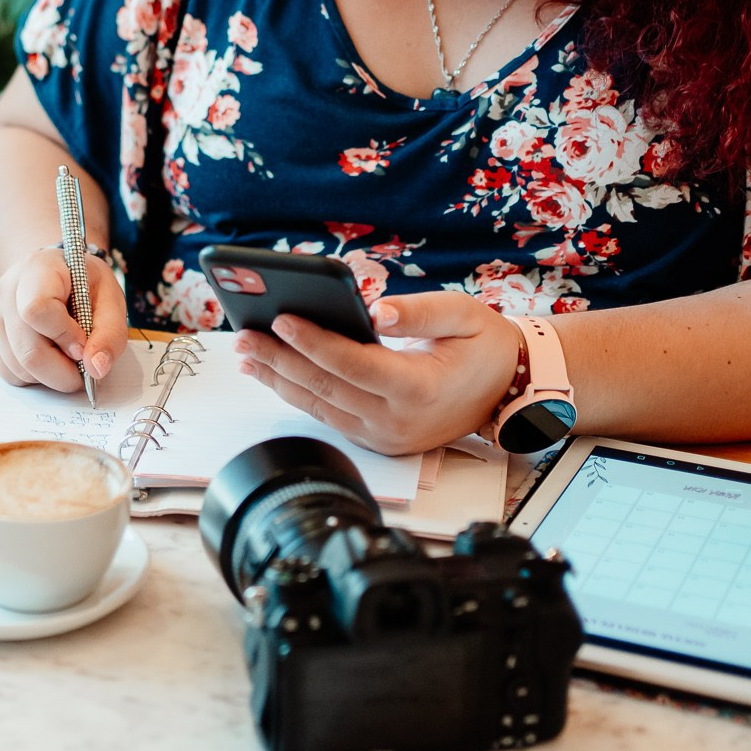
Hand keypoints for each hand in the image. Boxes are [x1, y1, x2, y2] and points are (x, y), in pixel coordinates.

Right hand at [0, 247, 129, 393]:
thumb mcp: (111, 299)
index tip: (83, 345)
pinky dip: (34, 377)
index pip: (37, 309)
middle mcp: (7, 290)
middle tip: (83, 367)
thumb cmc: (85, 285)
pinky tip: (48, 357)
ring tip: (66, 354)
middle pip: (28, 350)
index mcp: (38, 269)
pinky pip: (9, 373)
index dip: (64, 336)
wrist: (57, 275)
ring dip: (50, 375)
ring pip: (18, 367)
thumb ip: (109, 333)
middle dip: (62, 371)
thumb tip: (95, 368)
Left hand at [233, 292, 524, 455]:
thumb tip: (374, 310)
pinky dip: (298, 394)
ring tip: (246, 355)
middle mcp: (398, 420)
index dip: (314, 342)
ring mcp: (386, 436)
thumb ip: (418, 311)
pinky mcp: (378, 440)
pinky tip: (274, 374)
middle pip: (326, 388)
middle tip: (243, 336)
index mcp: (420, 388)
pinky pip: (329, 416)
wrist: (507, 390)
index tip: (281, 319)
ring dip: (279, 380)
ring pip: (320, 407)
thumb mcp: (463, 314)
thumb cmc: (484, 347)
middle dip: (279, 360)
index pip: (354, 364)